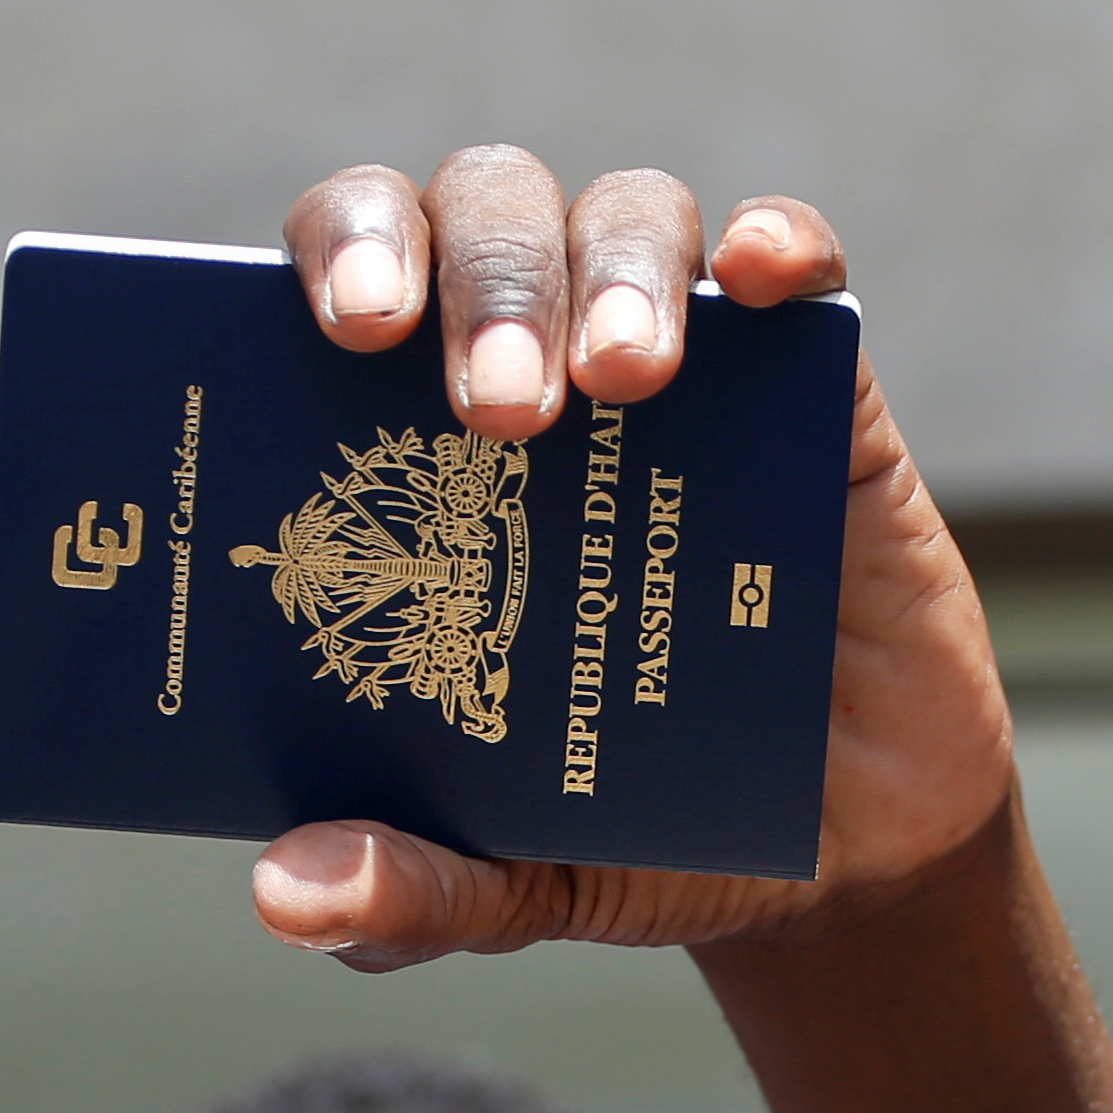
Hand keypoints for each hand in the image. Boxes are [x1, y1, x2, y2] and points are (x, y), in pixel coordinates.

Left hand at [251, 145, 1017, 973]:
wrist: (828, 863)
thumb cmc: (626, 833)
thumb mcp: (509, 882)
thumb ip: (405, 892)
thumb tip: (285, 897)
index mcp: (414, 452)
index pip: (347, 277)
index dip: (341, 257)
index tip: (348, 329)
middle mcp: (534, 370)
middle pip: (482, 218)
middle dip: (482, 280)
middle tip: (496, 402)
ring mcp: (681, 367)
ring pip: (630, 215)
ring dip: (616, 268)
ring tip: (623, 383)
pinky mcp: (816, 388)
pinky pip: (798, 263)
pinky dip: (782, 244)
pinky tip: (762, 276)